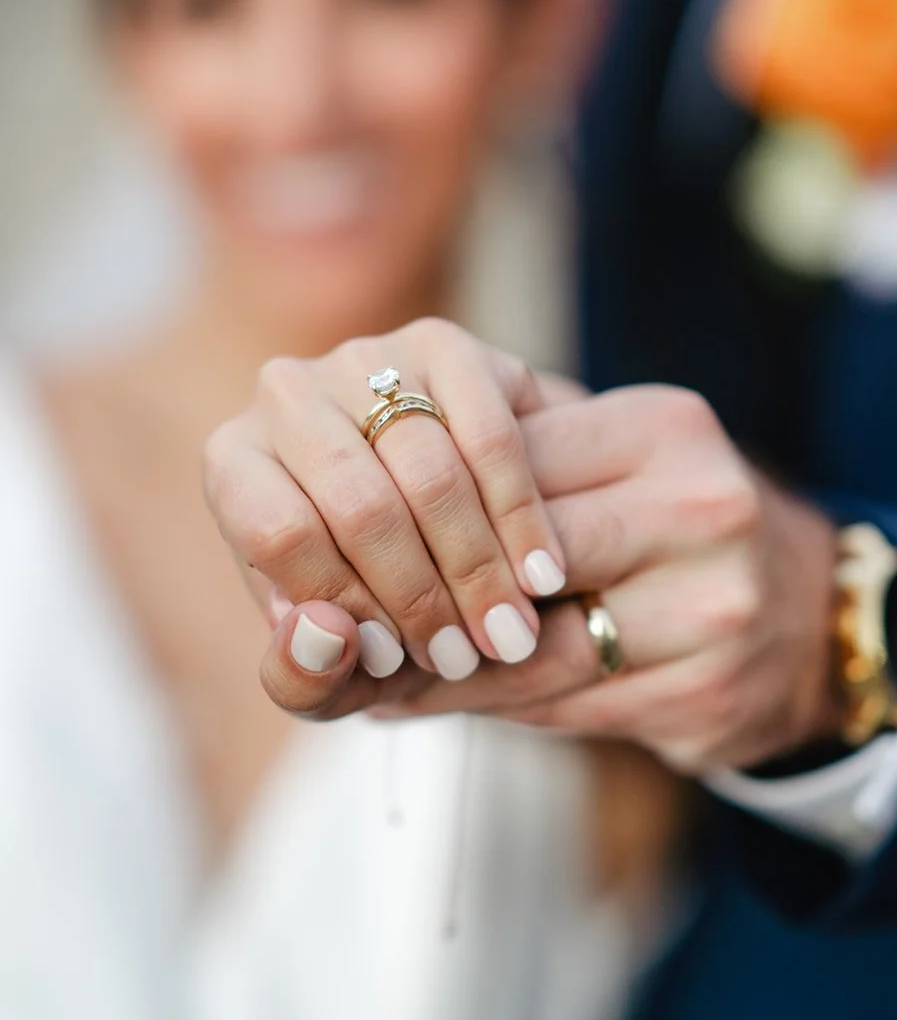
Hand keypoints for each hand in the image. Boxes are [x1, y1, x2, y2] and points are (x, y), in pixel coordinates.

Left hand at [203, 319, 569, 696]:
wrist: (434, 521)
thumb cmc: (362, 598)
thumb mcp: (324, 658)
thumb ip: (303, 675)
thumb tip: (326, 634)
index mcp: (233, 463)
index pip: (280, 533)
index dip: (345, 606)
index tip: (399, 664)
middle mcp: (284, 393)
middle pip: (360, 504)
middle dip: (422, 596)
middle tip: (466, 658)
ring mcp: (366, 358)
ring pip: (431, 472)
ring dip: (476, 567)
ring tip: (508, 636)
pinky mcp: (442, 343)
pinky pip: (490, 434)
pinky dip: (519, 516)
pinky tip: (540, 576)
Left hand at [223, 370, 838, 774]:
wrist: (811, 621)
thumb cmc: (672, 525)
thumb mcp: (618, 461)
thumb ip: (515, 463)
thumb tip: (369, 482)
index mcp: (666, 429)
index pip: (509, 463)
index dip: (423, 505)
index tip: (343, 531)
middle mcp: (704, 508)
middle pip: (521, 560)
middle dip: (425, 594)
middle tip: (339, 615)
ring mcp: (716, 608)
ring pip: (537, 650)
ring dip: (440, 670)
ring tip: (363, 673)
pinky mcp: (710, 694)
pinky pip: (569, 708)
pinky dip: (490, 709)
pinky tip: (429, 704)